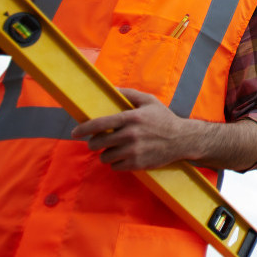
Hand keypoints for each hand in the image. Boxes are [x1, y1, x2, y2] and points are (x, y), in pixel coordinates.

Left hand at [72, 88, 194, 170]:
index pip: (100, 124)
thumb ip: (128, 94)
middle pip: (98, 143)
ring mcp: (133, 151)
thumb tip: (110, 89)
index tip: (75, 132)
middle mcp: (130, 135)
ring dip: (106, 154)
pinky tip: (124, 156)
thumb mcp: (149, 101)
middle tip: (98, 141)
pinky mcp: (137, 164)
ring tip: (114, 149)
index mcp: (131, 118)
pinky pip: (115, 166)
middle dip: (94, 143)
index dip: (83, 129)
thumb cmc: (164, 119)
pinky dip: (117, 163)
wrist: (182, 140)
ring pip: (105, 157)